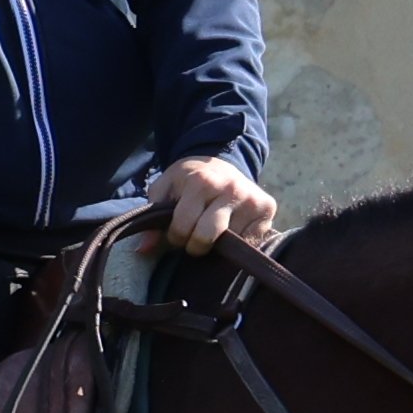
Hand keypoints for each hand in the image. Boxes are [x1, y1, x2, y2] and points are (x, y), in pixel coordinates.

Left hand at [150, 154, 280, 262]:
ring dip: (218, 245)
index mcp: (201, 182)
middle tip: (195, 237)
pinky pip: (251, 242)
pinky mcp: (268, 208)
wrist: (223, 162)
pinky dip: (238, 244)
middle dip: (195, 245)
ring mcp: (251, 199)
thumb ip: (153, 216)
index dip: (175, 237)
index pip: (182, 227)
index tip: (177, 232)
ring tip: (213, 231)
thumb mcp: (166, 188)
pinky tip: (232, 231)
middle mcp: (230, 189)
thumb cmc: (189, 179)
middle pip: (206, 237)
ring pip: (230, 244)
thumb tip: (144, 250)